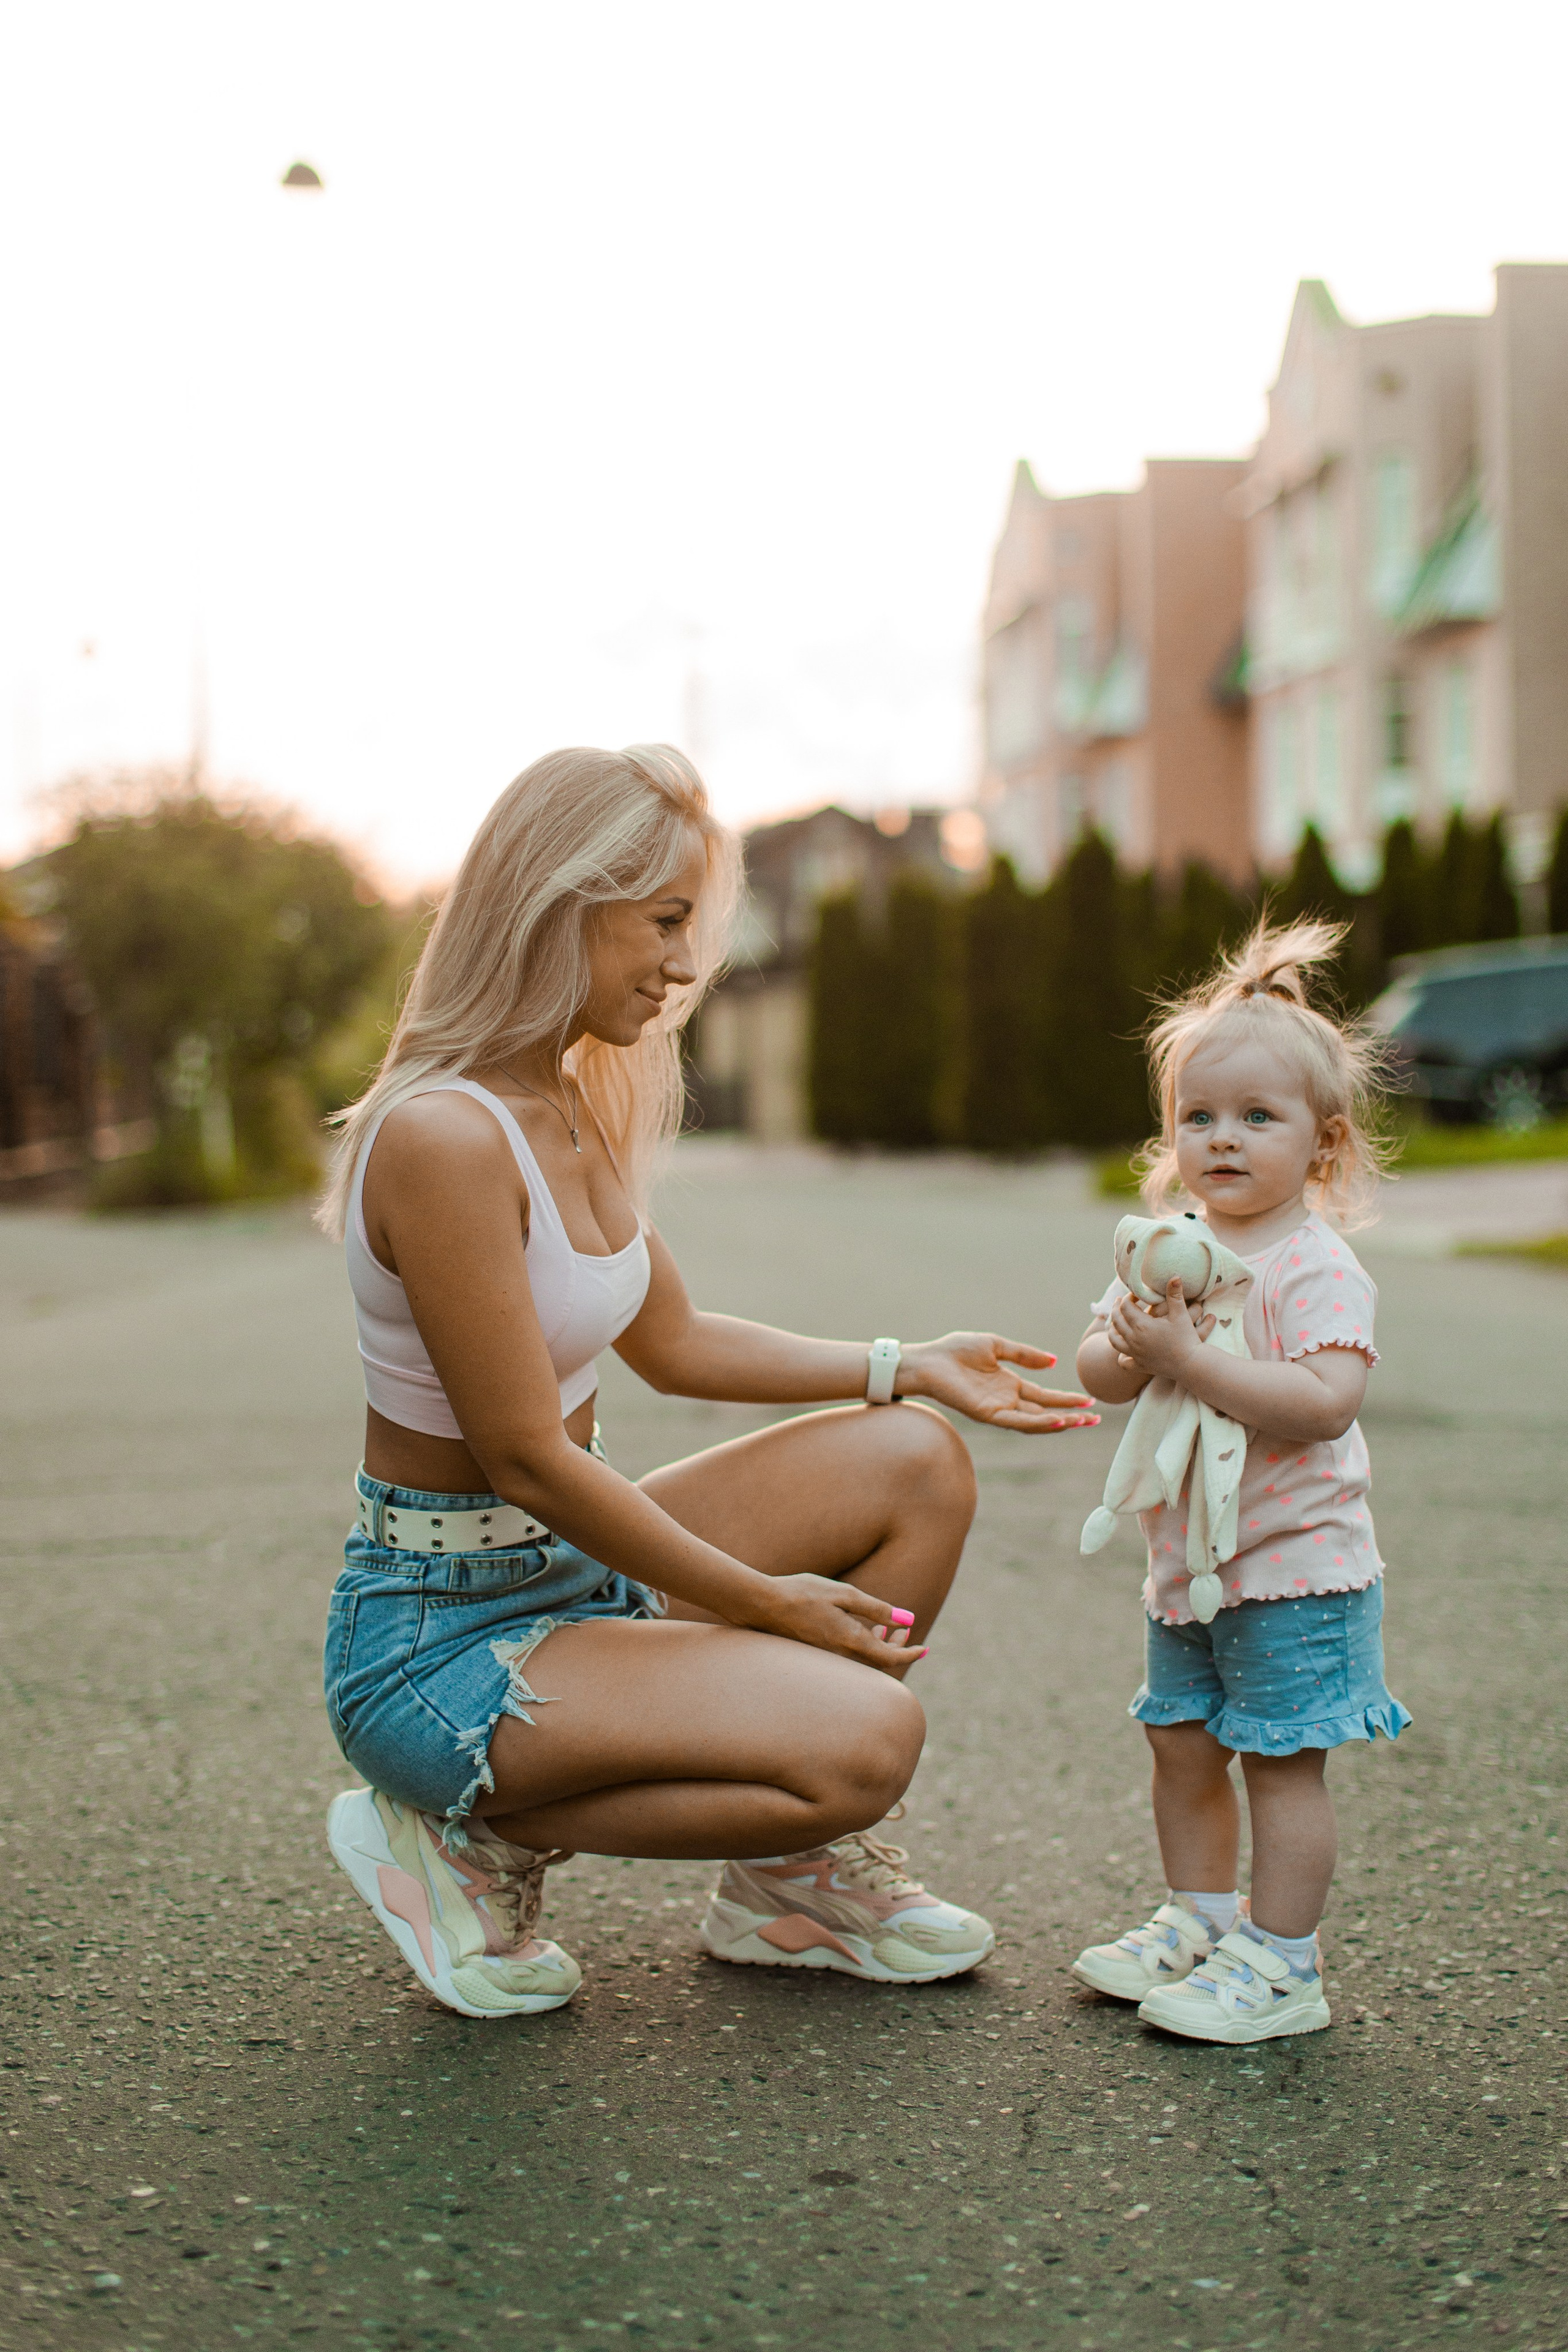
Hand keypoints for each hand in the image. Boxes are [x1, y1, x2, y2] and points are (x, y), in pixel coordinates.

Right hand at [737, 1573, 920, 1675]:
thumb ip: (877, 1609)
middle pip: (878, 1662)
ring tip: (886, 1629)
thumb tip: (907, 1619)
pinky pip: (848, 1657)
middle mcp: (840, 1656)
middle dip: (897, 1647)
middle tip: (906, 1629)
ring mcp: (827, 1657)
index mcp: (850, 1642)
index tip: (925, 1647)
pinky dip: (861, 1646)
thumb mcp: (845, 1594)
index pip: (890, 1659)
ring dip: (879, 1647)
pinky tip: (860, 1629)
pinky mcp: (816, 1653)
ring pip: (863, 1661)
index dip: (911, 1653)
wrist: (761, 1604)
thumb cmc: (802, 1594)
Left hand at [900, 1331, 1098, 1433]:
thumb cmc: (954, 1351)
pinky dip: (1036, 1423)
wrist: (928, 1360)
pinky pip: (1015, 1422)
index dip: (1067, 1400)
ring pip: (1034, 1421)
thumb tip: (1052, 1362)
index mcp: (1009, 1385)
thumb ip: (1023, 1354)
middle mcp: (1007, 1401)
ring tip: (1082, 1422)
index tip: (1090, 1401)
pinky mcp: (986, 1414)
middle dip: (1071, 1416)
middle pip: (1045, 1413)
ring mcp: (998, 1409)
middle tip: (1096, 1420)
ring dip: (1059, 1422)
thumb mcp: (996, 1346)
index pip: (1044, 1397)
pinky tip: (1055, 1421)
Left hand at [1107, 1280, 1212, 1377]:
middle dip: (1117, 1309)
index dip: (1128, 1298)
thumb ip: (1175, 1295)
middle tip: (1121, 1302)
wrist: (1191, 1365)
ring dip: (1113, 1329)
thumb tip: (1174, 1276)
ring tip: (1117, 1323)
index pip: (1125, 1306)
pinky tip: (1125, 1350)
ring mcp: (1135, 1353)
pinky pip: (1123, 1361)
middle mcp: (1134, 1339)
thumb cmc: (1187, 1339)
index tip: (1135, 1294)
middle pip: (1117, 1321)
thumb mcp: (1181, 1315)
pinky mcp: (1139, 1365)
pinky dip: (1121, 1355)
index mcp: (1141, 1325)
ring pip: (1114, 1340)